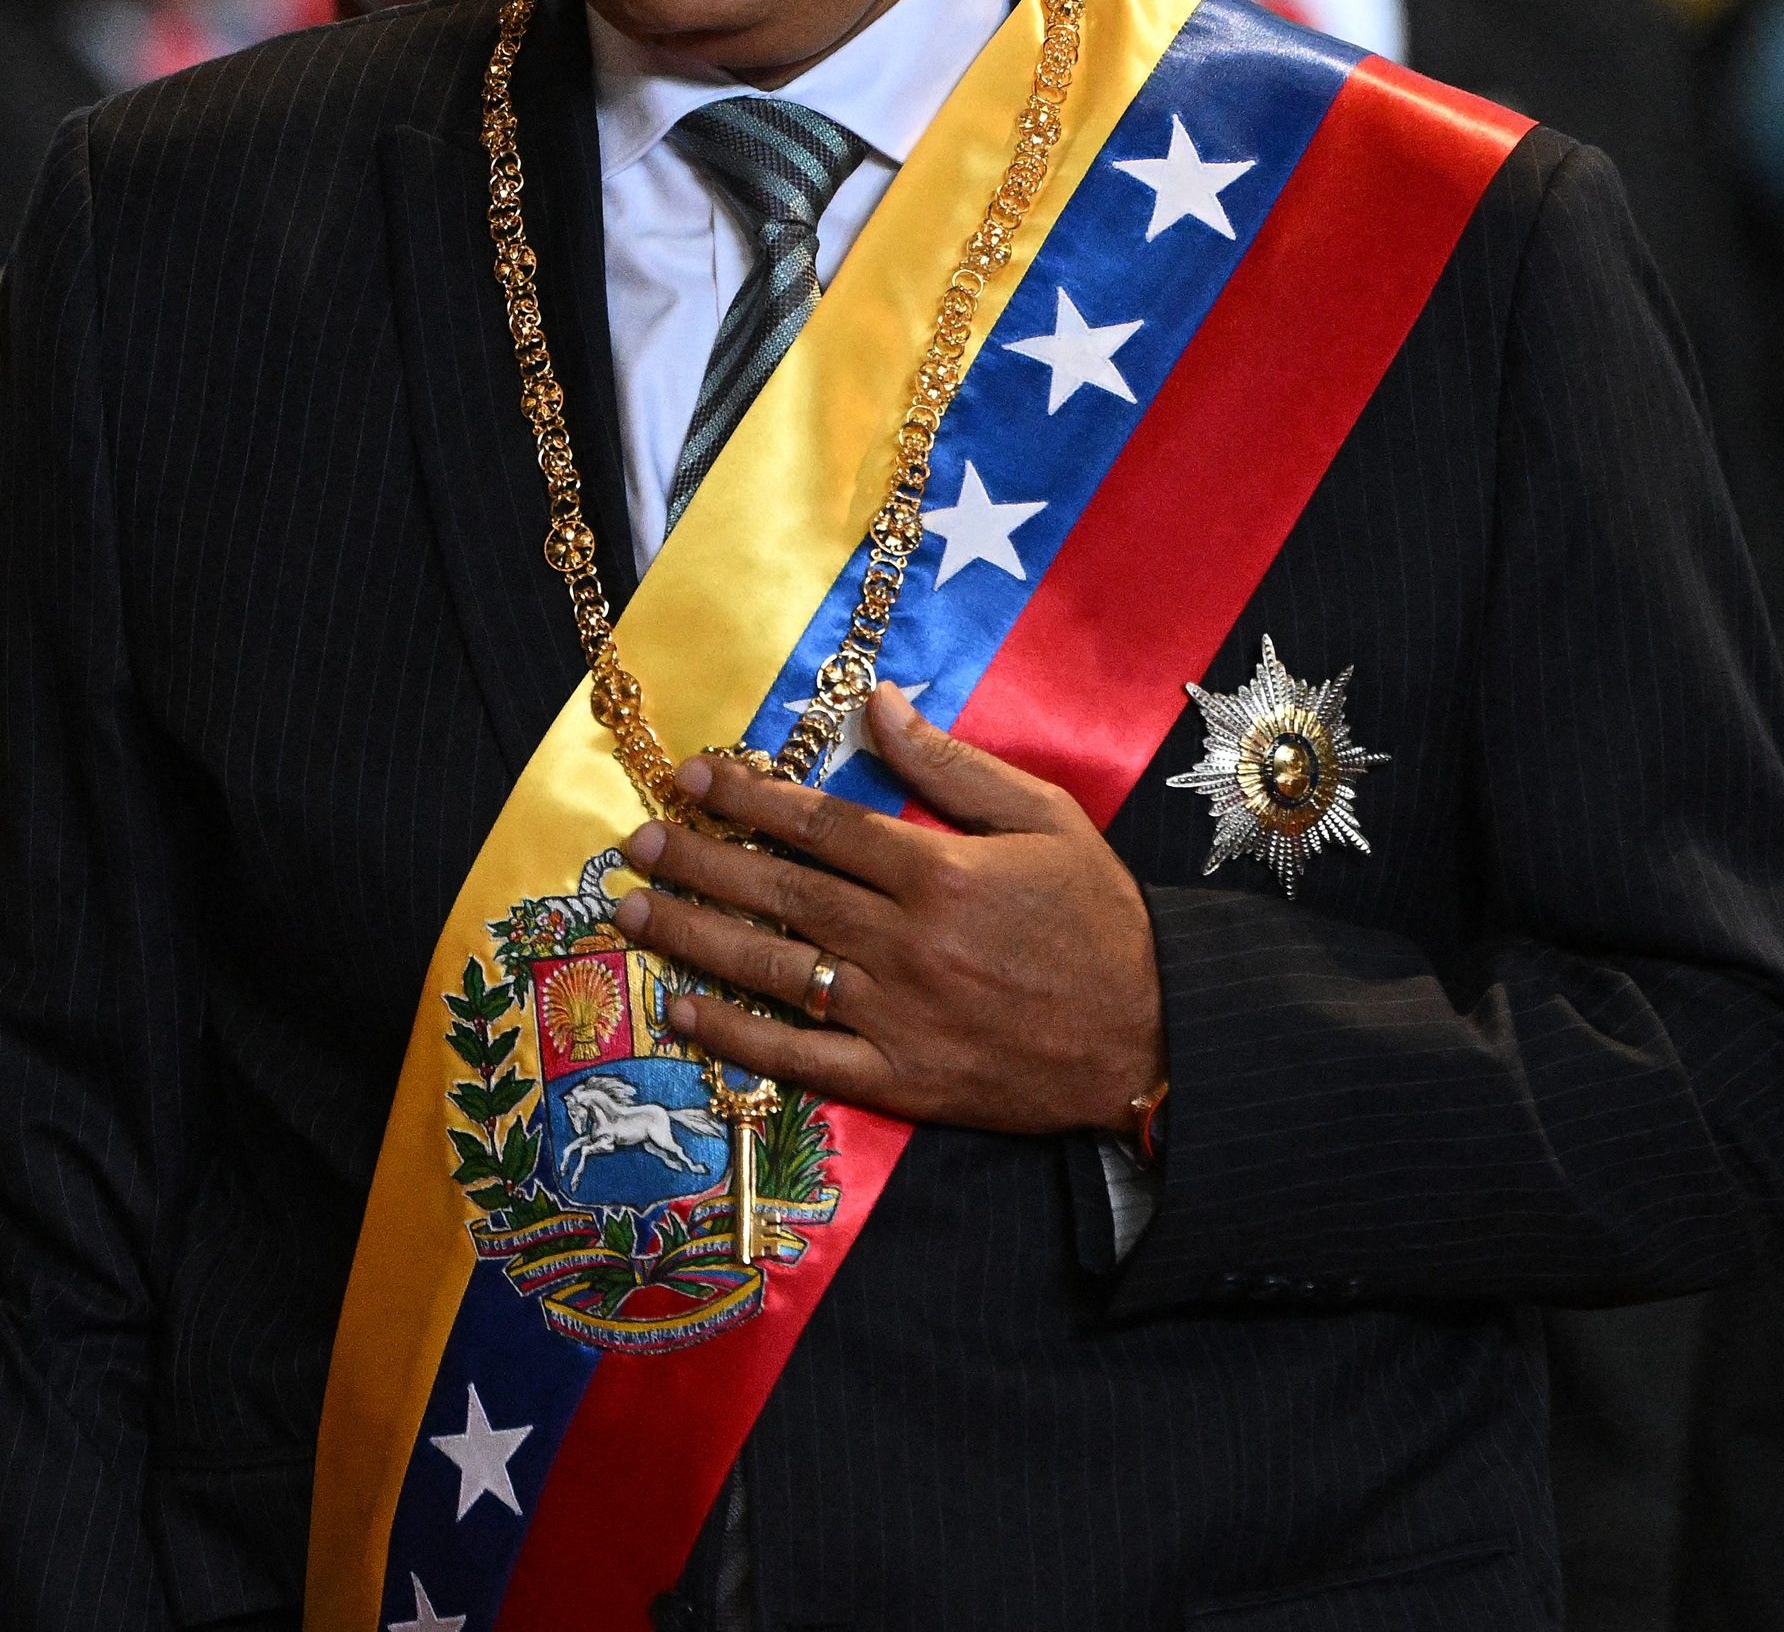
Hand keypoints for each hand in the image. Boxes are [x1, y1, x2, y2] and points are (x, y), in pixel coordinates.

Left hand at [610, 684, 1164, 1138]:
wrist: (1151, 1038)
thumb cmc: (1100, 921)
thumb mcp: (1045, 820)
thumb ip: (953, 765)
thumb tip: (879, 702)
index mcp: (939, 871)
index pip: (820, 825)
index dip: (748, 798)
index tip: (691, 779)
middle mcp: (904, 942)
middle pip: (779, 892)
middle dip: (698, 862)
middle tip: (635, 842)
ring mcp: (896, 1016)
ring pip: (773, 970)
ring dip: (694, 937)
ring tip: (632, 911)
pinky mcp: (898, 1080)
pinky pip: (798, 1058)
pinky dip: (735, 1036)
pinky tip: (682, 1010)